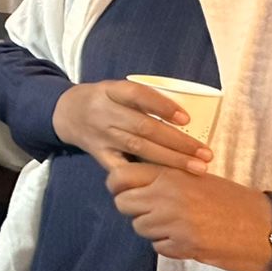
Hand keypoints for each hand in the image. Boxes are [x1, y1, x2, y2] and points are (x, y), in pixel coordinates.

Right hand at [53, 79, 212, 173]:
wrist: (67, 113)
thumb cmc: (103, 100)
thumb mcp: (117, 89)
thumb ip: (144, 99)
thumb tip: (185, 116)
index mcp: (110, 91)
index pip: (137, 95)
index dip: (162, 106)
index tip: (187, 119)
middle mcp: (104, 113)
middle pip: (144, 127)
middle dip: (178, 142)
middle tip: (205, 153)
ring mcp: (101, 136)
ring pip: (139, 148)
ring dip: (171, 159)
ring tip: (197, 167)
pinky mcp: (99, 154)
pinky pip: (122, 167)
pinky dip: (143, 174)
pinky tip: (166, 181)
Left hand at [107, 163, 271, 270]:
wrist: (267, 227)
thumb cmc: (233, 201)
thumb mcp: (198, 178)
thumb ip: (165, 177)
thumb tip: (131, 182)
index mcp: (171, 173)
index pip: (119, 175)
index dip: (117, 186)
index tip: (126, 191)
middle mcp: (167, 194)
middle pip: (122, 203)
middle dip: (134, 210)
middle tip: (153, 213)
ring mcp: (174, 220)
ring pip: (139, 227)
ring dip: (154, 230)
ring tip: (177, 226)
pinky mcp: (184, 244)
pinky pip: (158, 247)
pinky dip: (169, 247)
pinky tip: (189, 240)